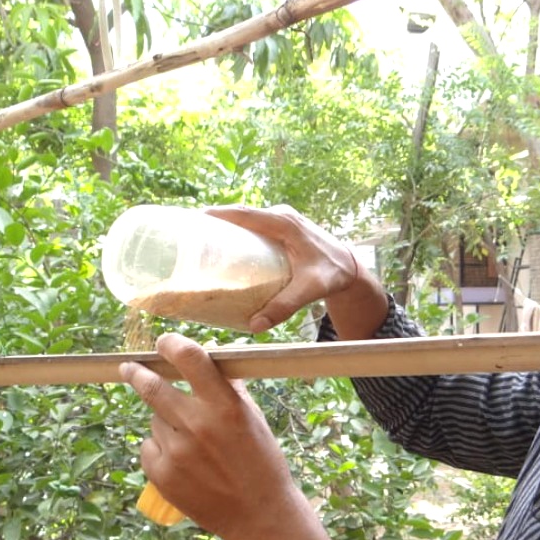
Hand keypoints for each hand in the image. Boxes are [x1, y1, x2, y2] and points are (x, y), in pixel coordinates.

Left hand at [119, 335, 342, 539]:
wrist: (258, 514)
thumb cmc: (260, 460)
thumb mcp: (250, 414)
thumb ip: (224, 385)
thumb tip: (202, 356)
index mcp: (223, 405)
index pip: (188, 358)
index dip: (171, 345)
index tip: (163, 342)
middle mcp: (197, 425)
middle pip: (152, 386)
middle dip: (136, 373)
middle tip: (129, 368)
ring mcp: (176, 453)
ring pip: (154, 419)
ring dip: (164, 421)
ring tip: (190, 441)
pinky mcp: (162, 477)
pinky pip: (149, 446)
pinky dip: (159, 447)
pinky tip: (182, 460)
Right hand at [198, 203, 385, 335]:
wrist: (349, 267)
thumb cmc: (331, 274)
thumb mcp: (308, 289)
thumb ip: (283, 306)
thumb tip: (254, 326)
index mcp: (284, 222)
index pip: (247, 214)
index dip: (221, 214)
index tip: (196, 219)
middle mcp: (281, 216)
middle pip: (242, 215)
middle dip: (217, 221)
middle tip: (189, 235)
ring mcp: (282, 220)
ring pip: (248, 220)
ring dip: (227, 226)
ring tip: (201, 242)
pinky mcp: (282, 228)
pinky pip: (255, 226)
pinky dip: (239, 232)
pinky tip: (225, 248)